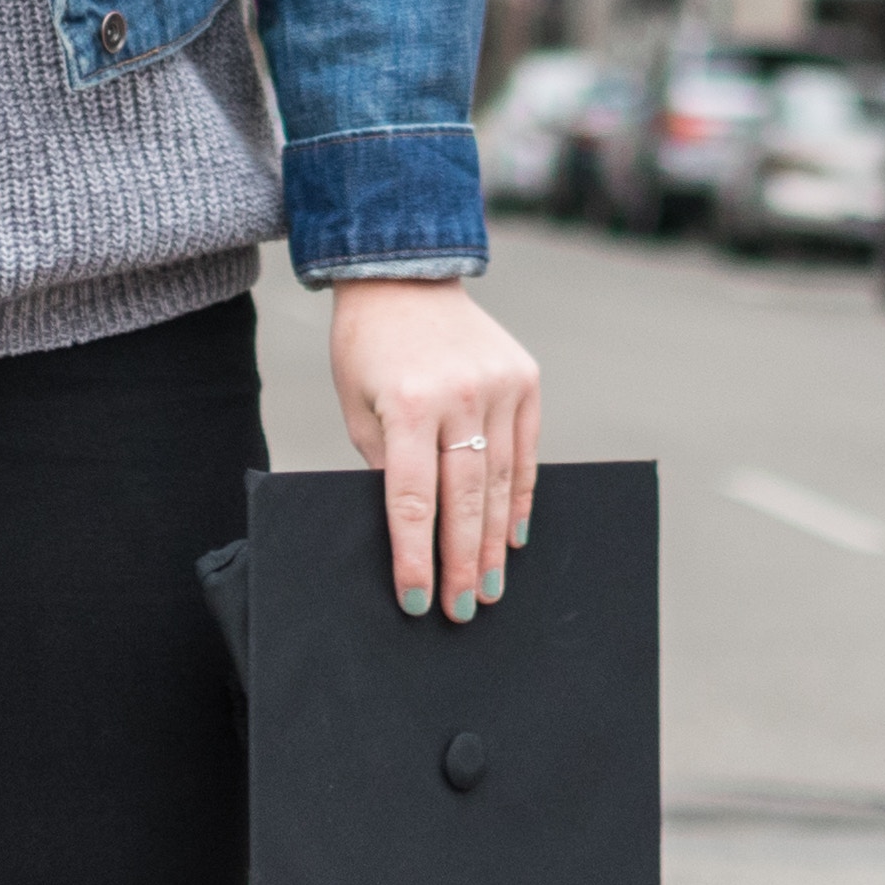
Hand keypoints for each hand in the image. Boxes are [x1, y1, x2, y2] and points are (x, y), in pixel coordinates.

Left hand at [329, 276, 542, 621]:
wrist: (404, 275)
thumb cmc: (367, 349)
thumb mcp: (358, 408)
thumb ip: (384, 465)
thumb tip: (411, 531)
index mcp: (408, 404)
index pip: (411, 499)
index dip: (415, 556)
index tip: (418, 599)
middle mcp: (460, 395)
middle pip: (464, 499)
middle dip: (463, 562)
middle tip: (463, 609)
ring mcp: (499, 385)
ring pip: (501, 482)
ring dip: (495, 541)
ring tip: (490, 586)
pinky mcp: (525, 378)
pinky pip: (526, 452)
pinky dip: (520, 497)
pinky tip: (513, 536)